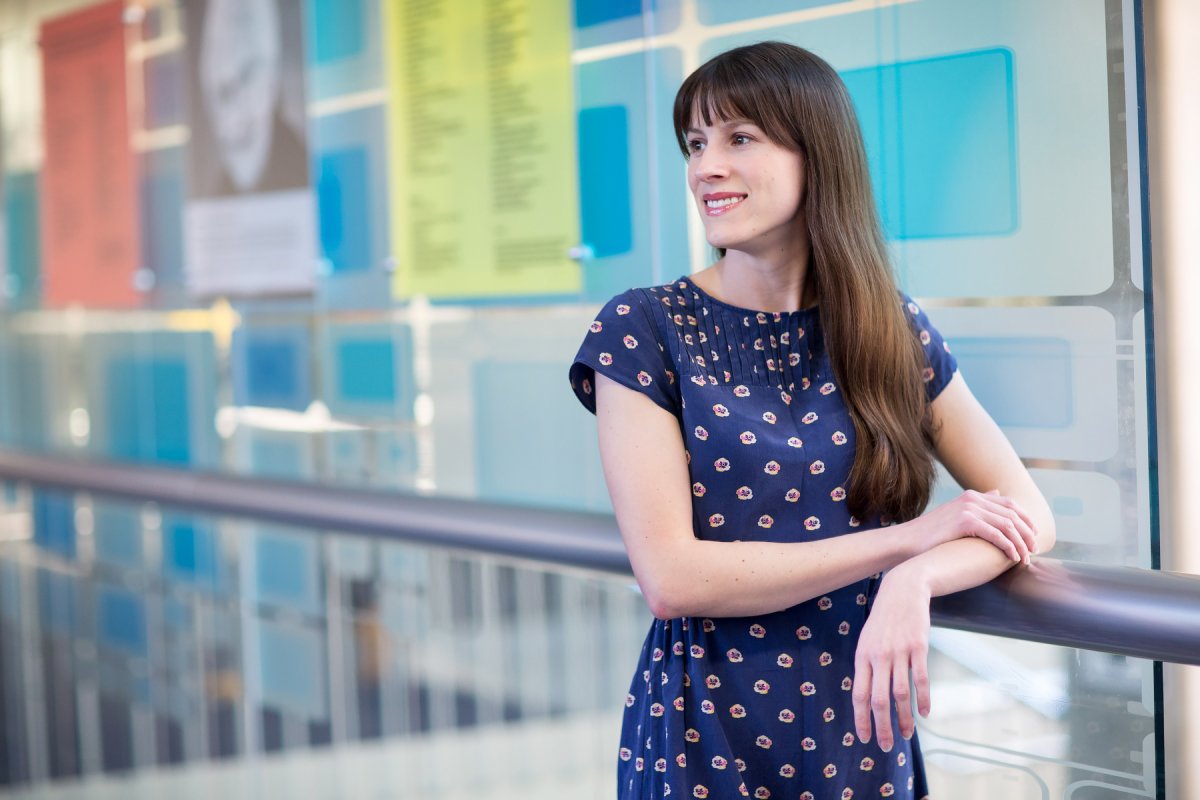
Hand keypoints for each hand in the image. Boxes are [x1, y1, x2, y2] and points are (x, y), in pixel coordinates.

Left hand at [852, 567, 930, 751]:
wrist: (902, 591)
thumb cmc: (883, 621)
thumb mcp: (867, 641)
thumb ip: (867, 667)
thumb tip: (865, 696)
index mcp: (862, 656)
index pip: (859, 694)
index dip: (861, 718)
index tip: (864, 738)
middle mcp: (878, 656)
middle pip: (879, 699)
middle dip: (881, 726)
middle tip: (885, 745)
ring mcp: (899, 652)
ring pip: (900, 693)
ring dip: (903, 717)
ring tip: (906, 734)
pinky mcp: (919, 647)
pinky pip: (921, 678)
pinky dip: (923, 698)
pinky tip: (924, 713)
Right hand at [898, 489, 1037, 563]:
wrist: (906, 542)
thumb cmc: (929, 535)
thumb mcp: (955, 516)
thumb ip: (977, 507)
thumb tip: (996, 493)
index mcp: (972, 496)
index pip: (1010, 504)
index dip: (1026, 520)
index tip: (1034, 536)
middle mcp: (972, 498)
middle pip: (1013, 513)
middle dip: (1028, 533)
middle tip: (1034, 550)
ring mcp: (969, 508)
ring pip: (1008, 525)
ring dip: (1021, 543)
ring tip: (1026, 558)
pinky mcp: (965, 521)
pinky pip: (997, 534)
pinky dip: (1009, 546)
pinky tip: (1013, 557)